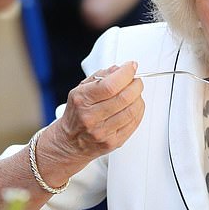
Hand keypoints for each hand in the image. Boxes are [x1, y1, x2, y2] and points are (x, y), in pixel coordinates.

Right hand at [38, 63, 144, 180]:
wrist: (70, 142)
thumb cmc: (77, 113)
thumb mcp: (81, 90)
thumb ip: (100, 77)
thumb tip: (120, 69)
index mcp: (82, 100)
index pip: (110, 85)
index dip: (126, 73)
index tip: (131, 67)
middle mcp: (91, 117)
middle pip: (124, 97)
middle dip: (136, 84)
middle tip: (136, 80)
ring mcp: (103, 132)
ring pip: (132, 111)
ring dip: (138, 97)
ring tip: (135, 93)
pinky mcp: (113, 142)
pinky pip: (134, 123)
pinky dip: (138, 110)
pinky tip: (134, 106)